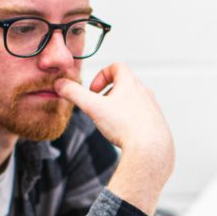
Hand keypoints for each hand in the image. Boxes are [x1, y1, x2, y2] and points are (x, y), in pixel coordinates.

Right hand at [55, 63, 174, 214]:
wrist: (150, 148)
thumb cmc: (125, 126)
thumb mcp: (93, 108)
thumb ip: (75, 94)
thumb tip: (60, 85)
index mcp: (130, 83)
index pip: (116, 66)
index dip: (101, 75)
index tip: (93, 91)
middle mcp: (144, 91)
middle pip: (125, 83)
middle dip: (108, 93)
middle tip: (99, 107)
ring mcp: (152, 107)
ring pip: (133, 100)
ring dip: (119, 106)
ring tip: (111, 121)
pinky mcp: (157, 122)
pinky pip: (141, 115)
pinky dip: (130, 119)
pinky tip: (124, 133)